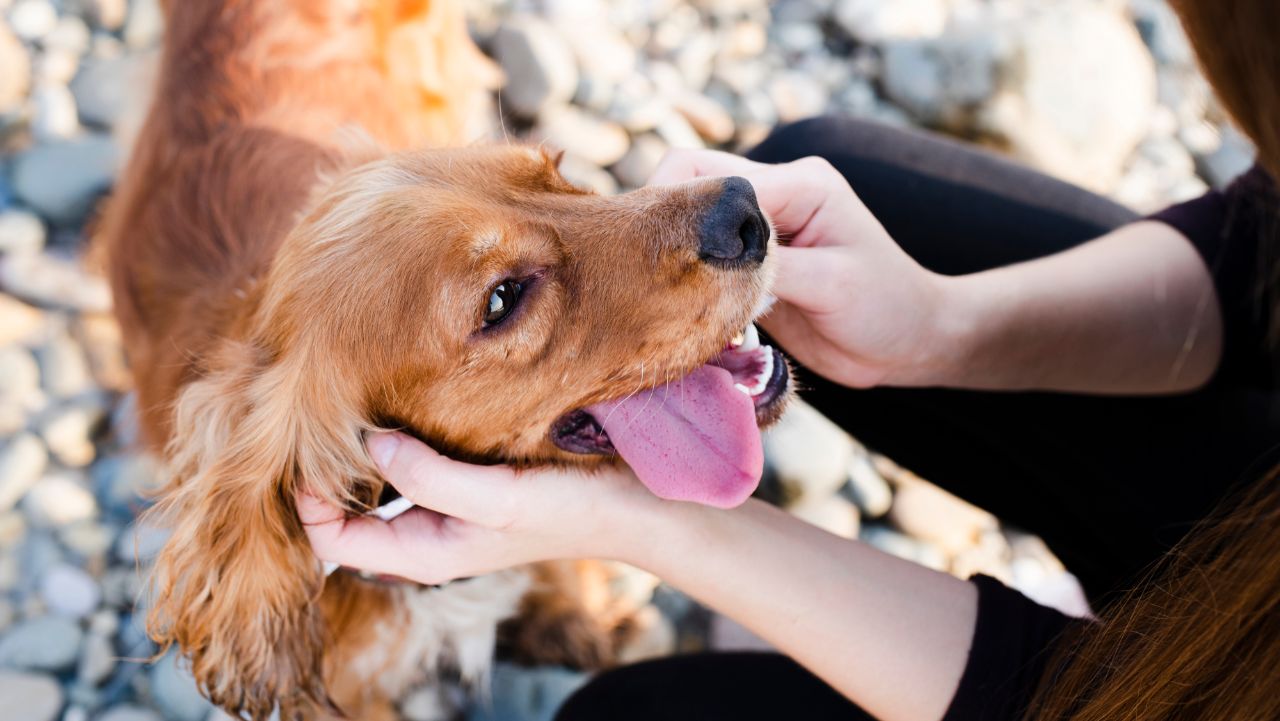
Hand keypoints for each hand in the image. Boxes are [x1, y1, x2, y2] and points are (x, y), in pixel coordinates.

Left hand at [297, 432, 657, 584]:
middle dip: (326, 466)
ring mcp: (444, 502)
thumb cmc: (566, 509)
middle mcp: (424, 529)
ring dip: (361, 444)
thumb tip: (370, 443)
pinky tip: (402, 397)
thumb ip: (429, 478)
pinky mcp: (466, 473)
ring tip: (353, 396)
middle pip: (346, 506)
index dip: (307, 498)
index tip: (307, 442)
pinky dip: (398, 432)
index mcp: (421, 552)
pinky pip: (411, 455)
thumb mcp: (496, 499)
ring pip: (376, 477)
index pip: (329, 538)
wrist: (630, 503)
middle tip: (318, 408)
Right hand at [650, 150, 950, 387]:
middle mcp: (776, 194)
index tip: (652, 253)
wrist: (909, 343)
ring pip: (690, 218)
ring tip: (654, 289)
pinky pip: (702, 255)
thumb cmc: (886, 309)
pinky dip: (685, 275)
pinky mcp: (751, 261)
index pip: (715, 175)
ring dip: (670, 248)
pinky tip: (677, 303)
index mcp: (800, 183)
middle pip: (691, 182)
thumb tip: (707, 258)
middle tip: (643, 272)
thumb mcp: (831, 285)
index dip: (677, 208)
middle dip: (663, 221)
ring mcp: (761, 227)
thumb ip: (770, 265)